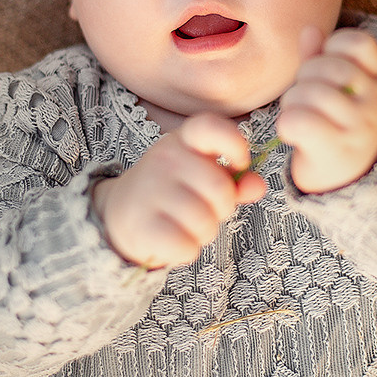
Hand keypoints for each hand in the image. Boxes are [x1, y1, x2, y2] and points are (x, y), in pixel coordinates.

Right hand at [91, 113, 265, 268]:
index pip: (210, 126)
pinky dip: (187, 251)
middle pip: (220, 189)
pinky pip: (186, 247)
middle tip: (206, 208)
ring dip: (204, 232)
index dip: (234, 144)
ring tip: (186, 224)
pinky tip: (173, 240)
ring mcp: (149, 190)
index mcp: (184, 140)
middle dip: (222, 208)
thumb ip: (235, 179)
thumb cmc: (174, 191)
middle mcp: (165, 158)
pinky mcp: (140, 224)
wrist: (120, 211)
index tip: (239, 163)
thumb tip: (257, 186)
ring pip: (205, 223)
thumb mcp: (203, 175)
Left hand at [277, 27, 376, 193]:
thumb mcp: (337, 90)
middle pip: (327, 67)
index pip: (358, 43)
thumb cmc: (338, 127)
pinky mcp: (336, 149)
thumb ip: (321, 59)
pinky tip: (292, 133)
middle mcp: (374, 101)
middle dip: (303, 78)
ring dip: (291, 102)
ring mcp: (359, 126)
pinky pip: (299, 121)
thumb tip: (310, 30)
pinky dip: (286, 124)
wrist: (349, 183)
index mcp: (376, 80)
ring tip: (297, 115)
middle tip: (302, 98)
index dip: (331, 48)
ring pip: (310, 93)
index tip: (324, 68)